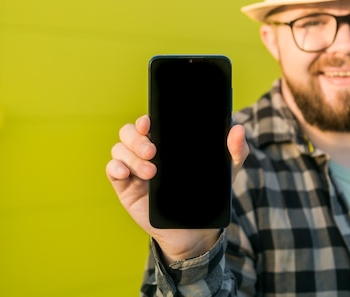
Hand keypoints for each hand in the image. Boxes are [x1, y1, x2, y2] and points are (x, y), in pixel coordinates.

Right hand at [106, 115, 248, 262]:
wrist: (197, 231)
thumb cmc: (207, 194)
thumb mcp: (226, 171)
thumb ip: (236, 150)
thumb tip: (238, 129)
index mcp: (165, 142)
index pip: (149, 123)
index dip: (146, 119)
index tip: (151, 123)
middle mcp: (146, 152)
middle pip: (128, 132)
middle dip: (137, 138)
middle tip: (153, 151)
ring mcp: (134, 169)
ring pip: (119, 149)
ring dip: (131, 157)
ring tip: (151, 172)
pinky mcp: (126, 187)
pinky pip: (112, 171)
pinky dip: (116, 168)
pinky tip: (127, 174)